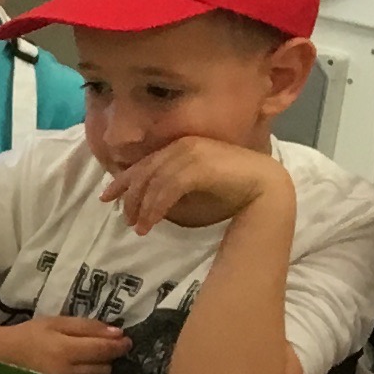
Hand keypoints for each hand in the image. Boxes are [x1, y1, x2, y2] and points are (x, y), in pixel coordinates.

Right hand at [0, 314, 130, 373]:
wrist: (0, 357)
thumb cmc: (29, 335)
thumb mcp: (56, 322)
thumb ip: (87, 326)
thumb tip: (117, 333)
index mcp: (66, 351)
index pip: (104, 350)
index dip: (119, 345)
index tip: (126, 340)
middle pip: (104, 369)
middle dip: (108, 358)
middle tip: (102, 348)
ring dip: (100, 371)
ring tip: (89, 361)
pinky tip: (80, 373)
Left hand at [101, 137, 290, 236]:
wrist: (266, 186)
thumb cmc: (234, 189)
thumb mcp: (196, 187)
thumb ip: (175, 187)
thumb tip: (150, 203)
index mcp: (182, 146)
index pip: (145, 163)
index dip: (123, 180)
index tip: (107, 197)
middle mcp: (183, 145)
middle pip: (144, 172)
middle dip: (130, 196)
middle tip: (125, 219)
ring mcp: (191, 153)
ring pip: (153, 182)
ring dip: (143, 207)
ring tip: (139, 228)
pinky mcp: (198, 166)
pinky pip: (167, 189)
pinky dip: (155, 208)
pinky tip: (150, 223)